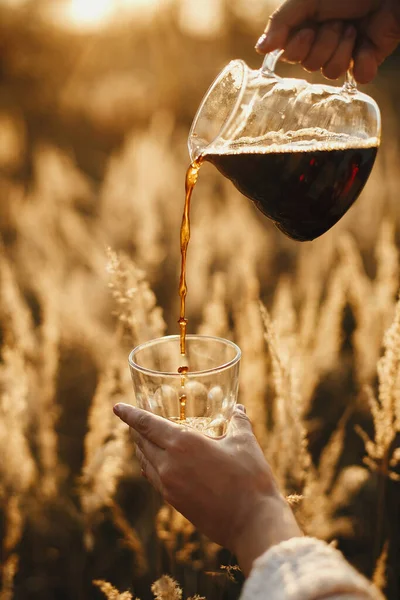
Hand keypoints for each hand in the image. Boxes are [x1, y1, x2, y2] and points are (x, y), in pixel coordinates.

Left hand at [113, 403, 301, 575]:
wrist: (253, 523)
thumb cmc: (250, 478)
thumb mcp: (245, 442)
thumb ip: (238, 422)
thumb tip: (238, 408)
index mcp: (182, 443)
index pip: (147, 424)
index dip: (130, 414)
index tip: (117, 406)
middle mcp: (169, 464)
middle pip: (142, 442)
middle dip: (136, 429)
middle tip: (134, 420)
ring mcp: (169, 486)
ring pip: (146, 462)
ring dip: (142, 448)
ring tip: (144, 440)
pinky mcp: (175, 503)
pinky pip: (154, 479)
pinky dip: (150, 467)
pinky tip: (154, 466)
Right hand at [255, 0, 399, 82]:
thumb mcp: (307, 0)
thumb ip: (281, 22)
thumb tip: (260, 49)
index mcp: (306, 30)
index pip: (290, 56)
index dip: (299, 46)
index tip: (310, 27)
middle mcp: (323, 45)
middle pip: (310, 65)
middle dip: (325, 42)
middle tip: (339, 22)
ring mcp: (345, 55)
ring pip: (331, 73)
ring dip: (344, 48)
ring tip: (354, 29)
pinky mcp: (367, 62)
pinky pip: (359, 78)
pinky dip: (364, 62)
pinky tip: (368, 45)